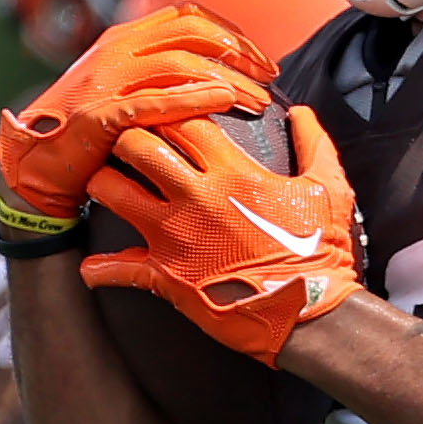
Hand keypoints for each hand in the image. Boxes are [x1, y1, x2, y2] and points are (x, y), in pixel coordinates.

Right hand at [0, 6, 273, 233]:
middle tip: (269, 77)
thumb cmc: (85, 136)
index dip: (230, 32)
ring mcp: (107, 80)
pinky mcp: (102, 113)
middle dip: (239, 50)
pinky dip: (194, 97)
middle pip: (192, 32)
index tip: (259, 59)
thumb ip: (157, 78)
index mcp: (124, 40)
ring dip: (229, 79)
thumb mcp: (122, 93)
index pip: (187, 17)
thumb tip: (214, 78)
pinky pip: (156, 99)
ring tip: (259, 100)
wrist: (34, 165)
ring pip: (181, 61)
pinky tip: (224, 101)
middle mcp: (116, 51)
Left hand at [82, 104, 365, 364]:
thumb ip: (314, 145)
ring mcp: (176, 238)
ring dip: (101, 186)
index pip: (184, 118)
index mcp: (233, 173)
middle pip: (136, 144)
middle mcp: (197, 198)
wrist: (313, 316)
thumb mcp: (329, 190)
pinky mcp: (167, 277)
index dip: (170, 107)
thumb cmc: (322, 254)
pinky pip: (116, 269)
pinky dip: (99, 269)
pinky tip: (92, 268)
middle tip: (122, 142)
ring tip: (104, 187)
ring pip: (111, 192)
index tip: (166, 113)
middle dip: (123, 136)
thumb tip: (303, 113)